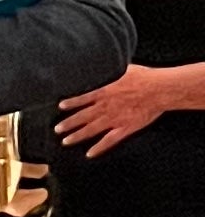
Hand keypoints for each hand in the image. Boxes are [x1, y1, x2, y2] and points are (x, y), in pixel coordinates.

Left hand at [59, 61, 193, 154]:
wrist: (160, 89)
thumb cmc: (145, 77)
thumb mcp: (123, 67)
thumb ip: (110, 70)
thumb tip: (103, 63)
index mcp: (104, 92)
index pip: (82, 99)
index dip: (71, 103)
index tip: (60, 107)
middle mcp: (106, 107)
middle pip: (82, 117)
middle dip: (68, 124)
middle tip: (56, 130)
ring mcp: (114, 119)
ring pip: (91, 130)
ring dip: (77, 136)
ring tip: (65, 141)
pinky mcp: (125, 128)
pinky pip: (109, 141)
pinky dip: (99, 148)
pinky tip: (89, 154)